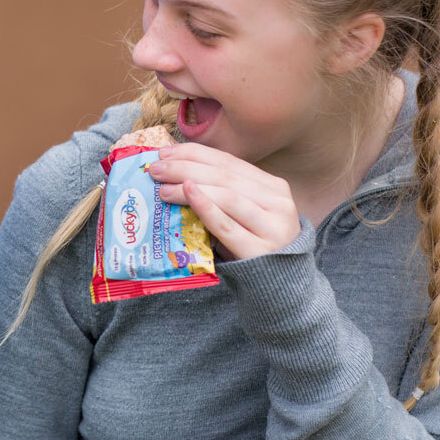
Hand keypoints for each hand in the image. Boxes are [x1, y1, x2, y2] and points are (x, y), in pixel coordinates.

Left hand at [147, 142, 299, 260]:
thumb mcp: (245, 215)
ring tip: (163, 188)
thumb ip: (223, 193)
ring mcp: (273, 227)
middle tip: (156, 168)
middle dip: (186, 167)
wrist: (282, 288)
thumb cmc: (253, 247)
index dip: (195, 153)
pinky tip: (187, 195)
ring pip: (227, 196)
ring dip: (189, 186)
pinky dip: (205, 206)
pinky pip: (227, 225)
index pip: (229, 162)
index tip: (166, 151)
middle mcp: (278, 203)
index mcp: (274, 187)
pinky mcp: (261, 251)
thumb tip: (176, 170)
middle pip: (224, 176)